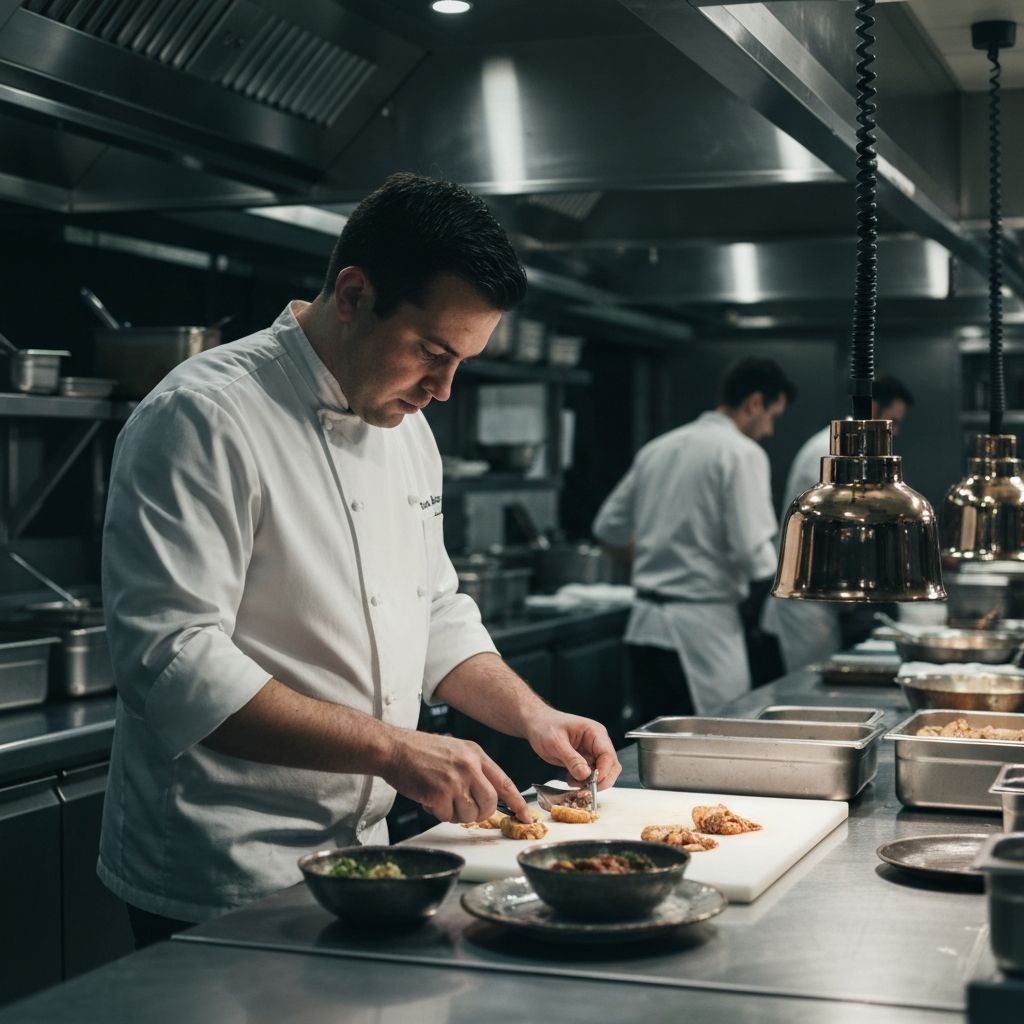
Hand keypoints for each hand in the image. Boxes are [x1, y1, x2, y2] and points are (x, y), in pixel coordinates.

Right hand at [381, 729, 531, 823]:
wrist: (393, 748)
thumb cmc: (420, 751)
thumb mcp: (455, 751)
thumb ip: (473, 770)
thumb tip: (488, 796)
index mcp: (475, 754)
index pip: (504, 782)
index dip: (517, 802)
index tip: (526, 816)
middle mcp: (469, 765)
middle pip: (490, 803)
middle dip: (479, 813)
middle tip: (465, 810)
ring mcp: (455, 779)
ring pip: (469, 814)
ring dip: (455, 814)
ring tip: (441, 798)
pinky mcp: (439, 793)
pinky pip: (447, 816)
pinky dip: (437, 813)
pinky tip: (429, 798)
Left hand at [524, 710, 621, 789]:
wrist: (536, 724)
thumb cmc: (545, 726)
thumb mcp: (556, 742)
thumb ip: (572, 759)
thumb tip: (586, 775)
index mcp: (595, 732)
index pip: (608, 755)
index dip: (604, 772)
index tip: (592, 783)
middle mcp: (597, 742)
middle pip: (611, 766)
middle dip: (600, 780)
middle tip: (584, 788)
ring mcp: (591, 752)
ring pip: (602, 773)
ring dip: (590, 782)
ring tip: (572, 781)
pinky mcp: (584, 760)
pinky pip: (590, 775)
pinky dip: (582, 781)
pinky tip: (569, 779)